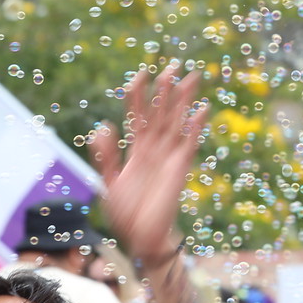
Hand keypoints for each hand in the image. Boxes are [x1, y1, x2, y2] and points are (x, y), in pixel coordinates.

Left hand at [89, 64, 207, 261]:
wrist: (142, 237)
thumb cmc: (125, 214)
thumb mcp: (108, 183)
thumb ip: (105, 157)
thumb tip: (101, 128)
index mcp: (136, 150)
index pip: (138, 116)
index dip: (139, 96)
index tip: (140, 74)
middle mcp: (154, 149)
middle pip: (161, 113)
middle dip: (166, 90)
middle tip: (172, 65)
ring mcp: (168, 157)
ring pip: (176, 122)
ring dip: (183, 101)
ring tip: (192, 77)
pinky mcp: (180, 168)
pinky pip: (189, 143)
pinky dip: (195, 126)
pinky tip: (202, 109)